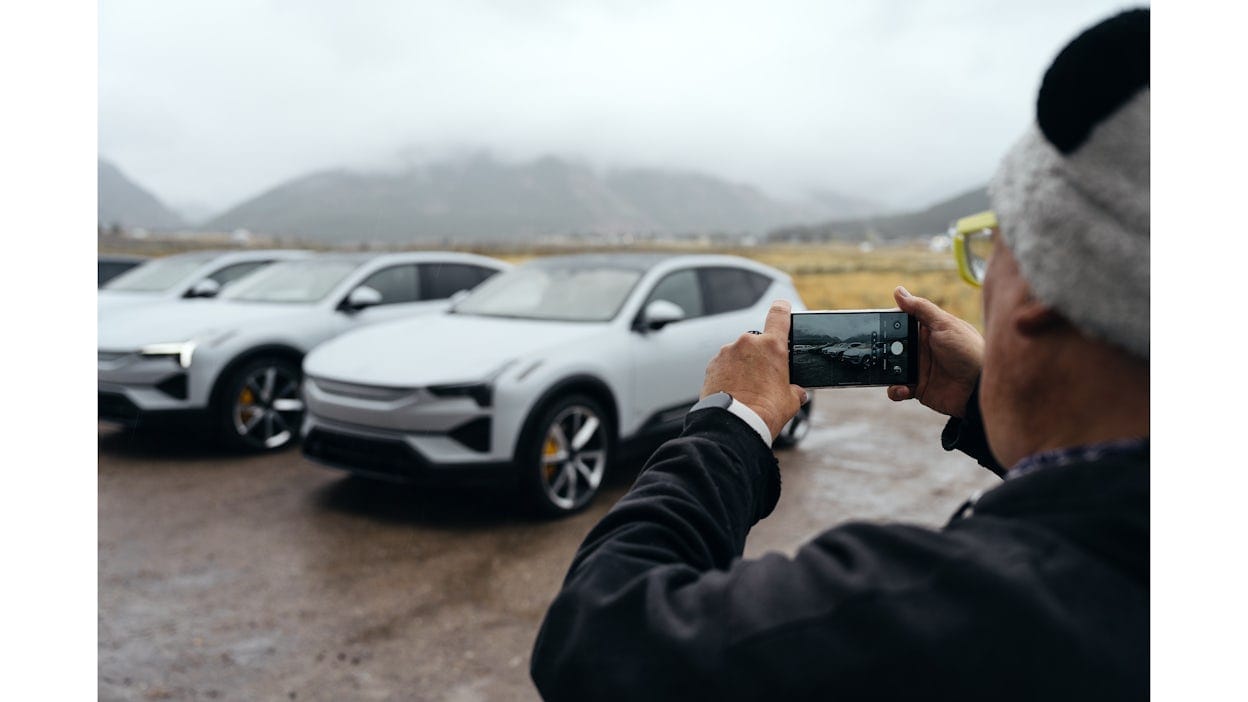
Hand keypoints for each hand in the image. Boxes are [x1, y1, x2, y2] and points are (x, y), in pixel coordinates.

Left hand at [701, 299, 808, 440]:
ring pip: (739, 355)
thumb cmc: (765, 412)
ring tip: (748, 389)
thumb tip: (798, 392)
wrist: (734, 425)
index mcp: (772, 346)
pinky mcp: (712, 364)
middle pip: (757, 343)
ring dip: (743, 366)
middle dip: (760, 357)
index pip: (779, 315)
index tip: (782, 306)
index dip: (782, 309)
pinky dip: (729, 374)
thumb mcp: (791, 401)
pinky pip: (724, 365)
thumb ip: (795, 390)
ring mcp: (727, 353)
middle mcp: (747, 343)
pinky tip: (734, 391)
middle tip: (764, 379)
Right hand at [886, 286, 982, 417]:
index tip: (873, 323)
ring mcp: (918, 368)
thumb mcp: (945, 324)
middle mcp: (921, 348)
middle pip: (892, 346)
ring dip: (885, 372)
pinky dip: (895, 390)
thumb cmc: (968, 351)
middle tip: (875, 352)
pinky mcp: (918, 388)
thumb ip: (921, 308)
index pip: (901, 323)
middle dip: (881, 349)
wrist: (978, 388)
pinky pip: (898, 389)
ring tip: (888, 373)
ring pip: (891, 368)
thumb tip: (898, 291)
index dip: (887, 323)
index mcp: (927, 330)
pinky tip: (903, 389)